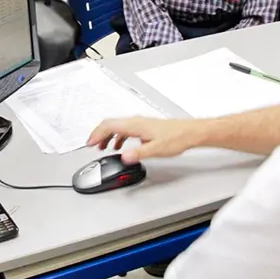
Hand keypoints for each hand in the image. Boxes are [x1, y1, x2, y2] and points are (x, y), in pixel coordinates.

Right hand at [87, 117, 203, 163]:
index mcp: (135, 125)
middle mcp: (136, 121)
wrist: (190, 132)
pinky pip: (125, 130)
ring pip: (117, 127)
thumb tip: (124, 157)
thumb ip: (138, 154)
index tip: (89, 144)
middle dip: (98, 135)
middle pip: (110, 124)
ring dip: (107, 136)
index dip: (96, 134)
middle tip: (91, 145)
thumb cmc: (176, 138)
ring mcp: (140, 123)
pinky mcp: (144, 127)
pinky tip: (120, 146)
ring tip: (102, 147)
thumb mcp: (156, 149)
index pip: (109, 126)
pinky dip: (117, 137)